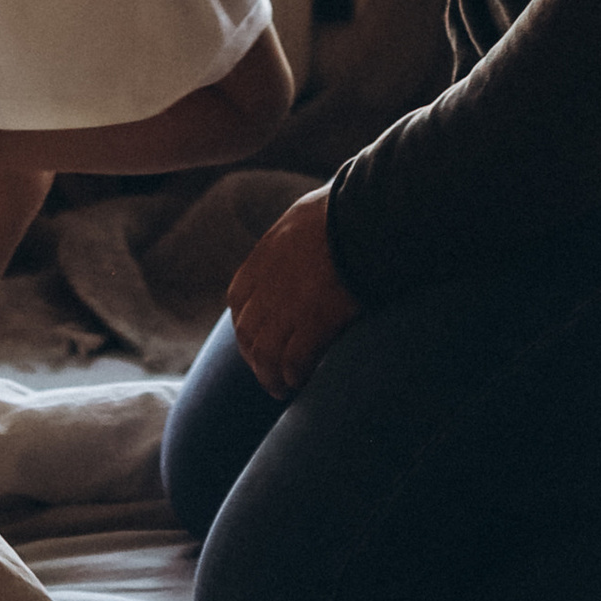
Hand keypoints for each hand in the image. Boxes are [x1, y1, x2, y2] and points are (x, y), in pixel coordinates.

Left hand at [226, 184, 359, 399]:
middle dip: (256, 360)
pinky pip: (294, 362)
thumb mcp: (302, 218)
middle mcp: (266, 287)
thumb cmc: (342, 212)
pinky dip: (295, 376)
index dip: (247, 327)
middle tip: (271, 376)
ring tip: (285, 388)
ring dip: (272, 376)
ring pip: (266, 356)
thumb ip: (292, 239)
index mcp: (261, 260)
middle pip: (249, 335)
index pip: (238, 303)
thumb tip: (300, 239)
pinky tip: (304, 381)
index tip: (258, 340)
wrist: (361, 217)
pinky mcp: (313, 323)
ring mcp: (287, 308)